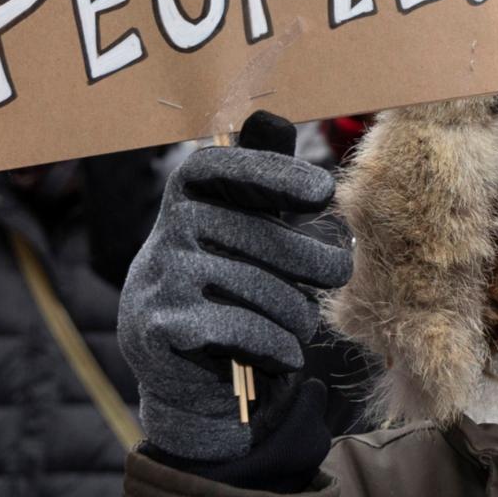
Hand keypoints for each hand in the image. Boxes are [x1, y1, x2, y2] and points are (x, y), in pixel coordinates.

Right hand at [117, 112, 351, 461]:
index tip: (324, 191)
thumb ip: (258, 179)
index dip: (272, 172)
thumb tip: (271, 115)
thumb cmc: (231, 292)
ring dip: (295, 314)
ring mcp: (157, 280)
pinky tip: (283, 354)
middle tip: (340, 273)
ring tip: (300, 324)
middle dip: (312, 258)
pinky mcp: (158, 327)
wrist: (186, 381)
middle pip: (256, 234)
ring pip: (256, 287)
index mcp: (185, 200)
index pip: (219, 166)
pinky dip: (274, 345)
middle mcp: (164, 233)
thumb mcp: (245, 232)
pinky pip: (239, 327)